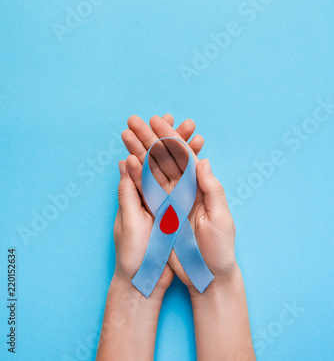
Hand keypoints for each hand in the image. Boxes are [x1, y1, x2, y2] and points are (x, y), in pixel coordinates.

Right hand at [121, 114, 236, 293]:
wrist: (207, 275)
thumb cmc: (220, 249)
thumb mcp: (220, 219)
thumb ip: (212, 190)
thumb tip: (204, 162)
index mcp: (199, 186)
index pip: (182, 156)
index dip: (169, 137)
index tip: (156, 121)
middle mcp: (183, 189)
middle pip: (163, 158)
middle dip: (148, 138)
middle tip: (133, 121)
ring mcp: (170, 200)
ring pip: (151, 171)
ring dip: (138, 151)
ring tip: (124, 134)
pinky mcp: (159, 213)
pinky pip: (145, 191)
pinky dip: (135, 176)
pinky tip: (125, 161)